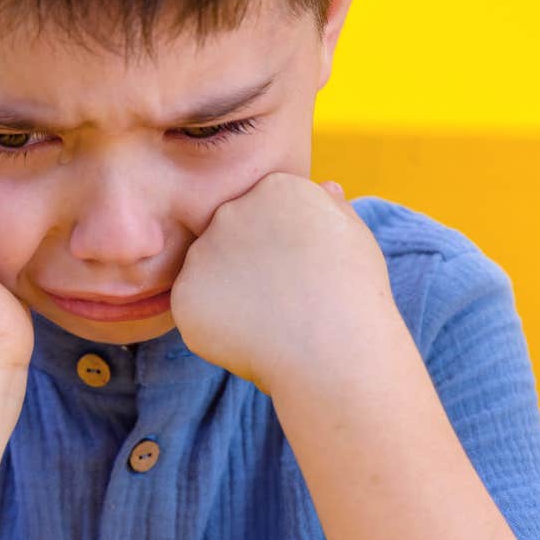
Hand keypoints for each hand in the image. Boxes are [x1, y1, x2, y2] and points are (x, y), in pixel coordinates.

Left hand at [169, 172, 394, 396]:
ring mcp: (202, 252)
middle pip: (229, 235)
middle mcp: (230, 211)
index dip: (280, 245)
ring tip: (267, 320)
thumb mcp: (354, 236)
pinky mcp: (184, 293)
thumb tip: (325, 188)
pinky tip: (248, 337)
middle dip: (248, 264)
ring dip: (227, 293)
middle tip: (281, 298)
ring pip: (207, 271)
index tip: (300, 270)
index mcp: (272, 187)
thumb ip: (329, 207)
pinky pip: (193, 307)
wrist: (336, 352)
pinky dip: (213, 324)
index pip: (261, 210)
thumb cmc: (354, 295)